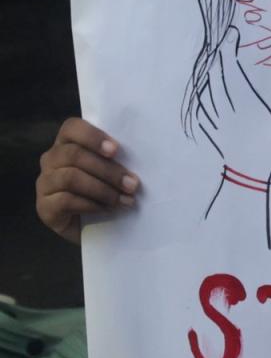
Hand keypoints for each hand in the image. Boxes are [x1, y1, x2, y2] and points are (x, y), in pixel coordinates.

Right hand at [36, 118, 139, 244]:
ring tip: (125, 200)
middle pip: (74, 155)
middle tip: (132, 184)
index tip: (116, 150)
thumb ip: (117, 160)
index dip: (93, 136)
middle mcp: (51, 160)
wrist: (96, 229)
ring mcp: (45, 183)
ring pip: (70, 178)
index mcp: (68, 143)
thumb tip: (140, 159)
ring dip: (103, 190)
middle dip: (108, 170)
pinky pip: (65, 200)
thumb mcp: (114, 173)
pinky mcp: (44, 207)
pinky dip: (91, 205)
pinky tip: (108, 210)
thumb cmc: (108, 192)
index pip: (72, 127)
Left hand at [196, 27, 270, 179]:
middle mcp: (224, 107)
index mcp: (242, 103)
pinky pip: (201, 103)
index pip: (231, 70)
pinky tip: (206, 84)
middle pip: (215, 75)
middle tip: (223, 40)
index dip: (229, 50)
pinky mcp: (207, 126)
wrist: (250, 174)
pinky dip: (203, 90)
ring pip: (205, 87)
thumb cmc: (269, 146)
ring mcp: (213, 118)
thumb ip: (266, 95)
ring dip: (210, 70)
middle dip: (218, 54)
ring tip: (216, 56)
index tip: (231, 34)